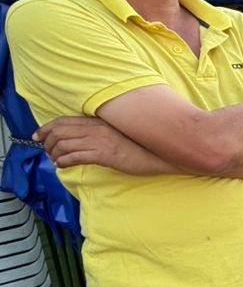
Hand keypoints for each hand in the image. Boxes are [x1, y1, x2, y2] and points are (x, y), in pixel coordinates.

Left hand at [34, 117, 159, 172]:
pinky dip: (64, 161)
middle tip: (46, 151)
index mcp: (99, 121)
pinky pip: (75, 156)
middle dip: (47, 142)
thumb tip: (84, 138)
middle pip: (60, 131)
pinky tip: (62, 166)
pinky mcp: (104, 154)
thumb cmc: (142, 146)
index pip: (64, 120)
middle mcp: (96, 128)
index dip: (47, 128)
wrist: (160, 154)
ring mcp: (100, 141)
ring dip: (54, 153)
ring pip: (64, 144)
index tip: (38, 136)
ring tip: (55, 161)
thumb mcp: (118, 134)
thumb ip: (101, 132)